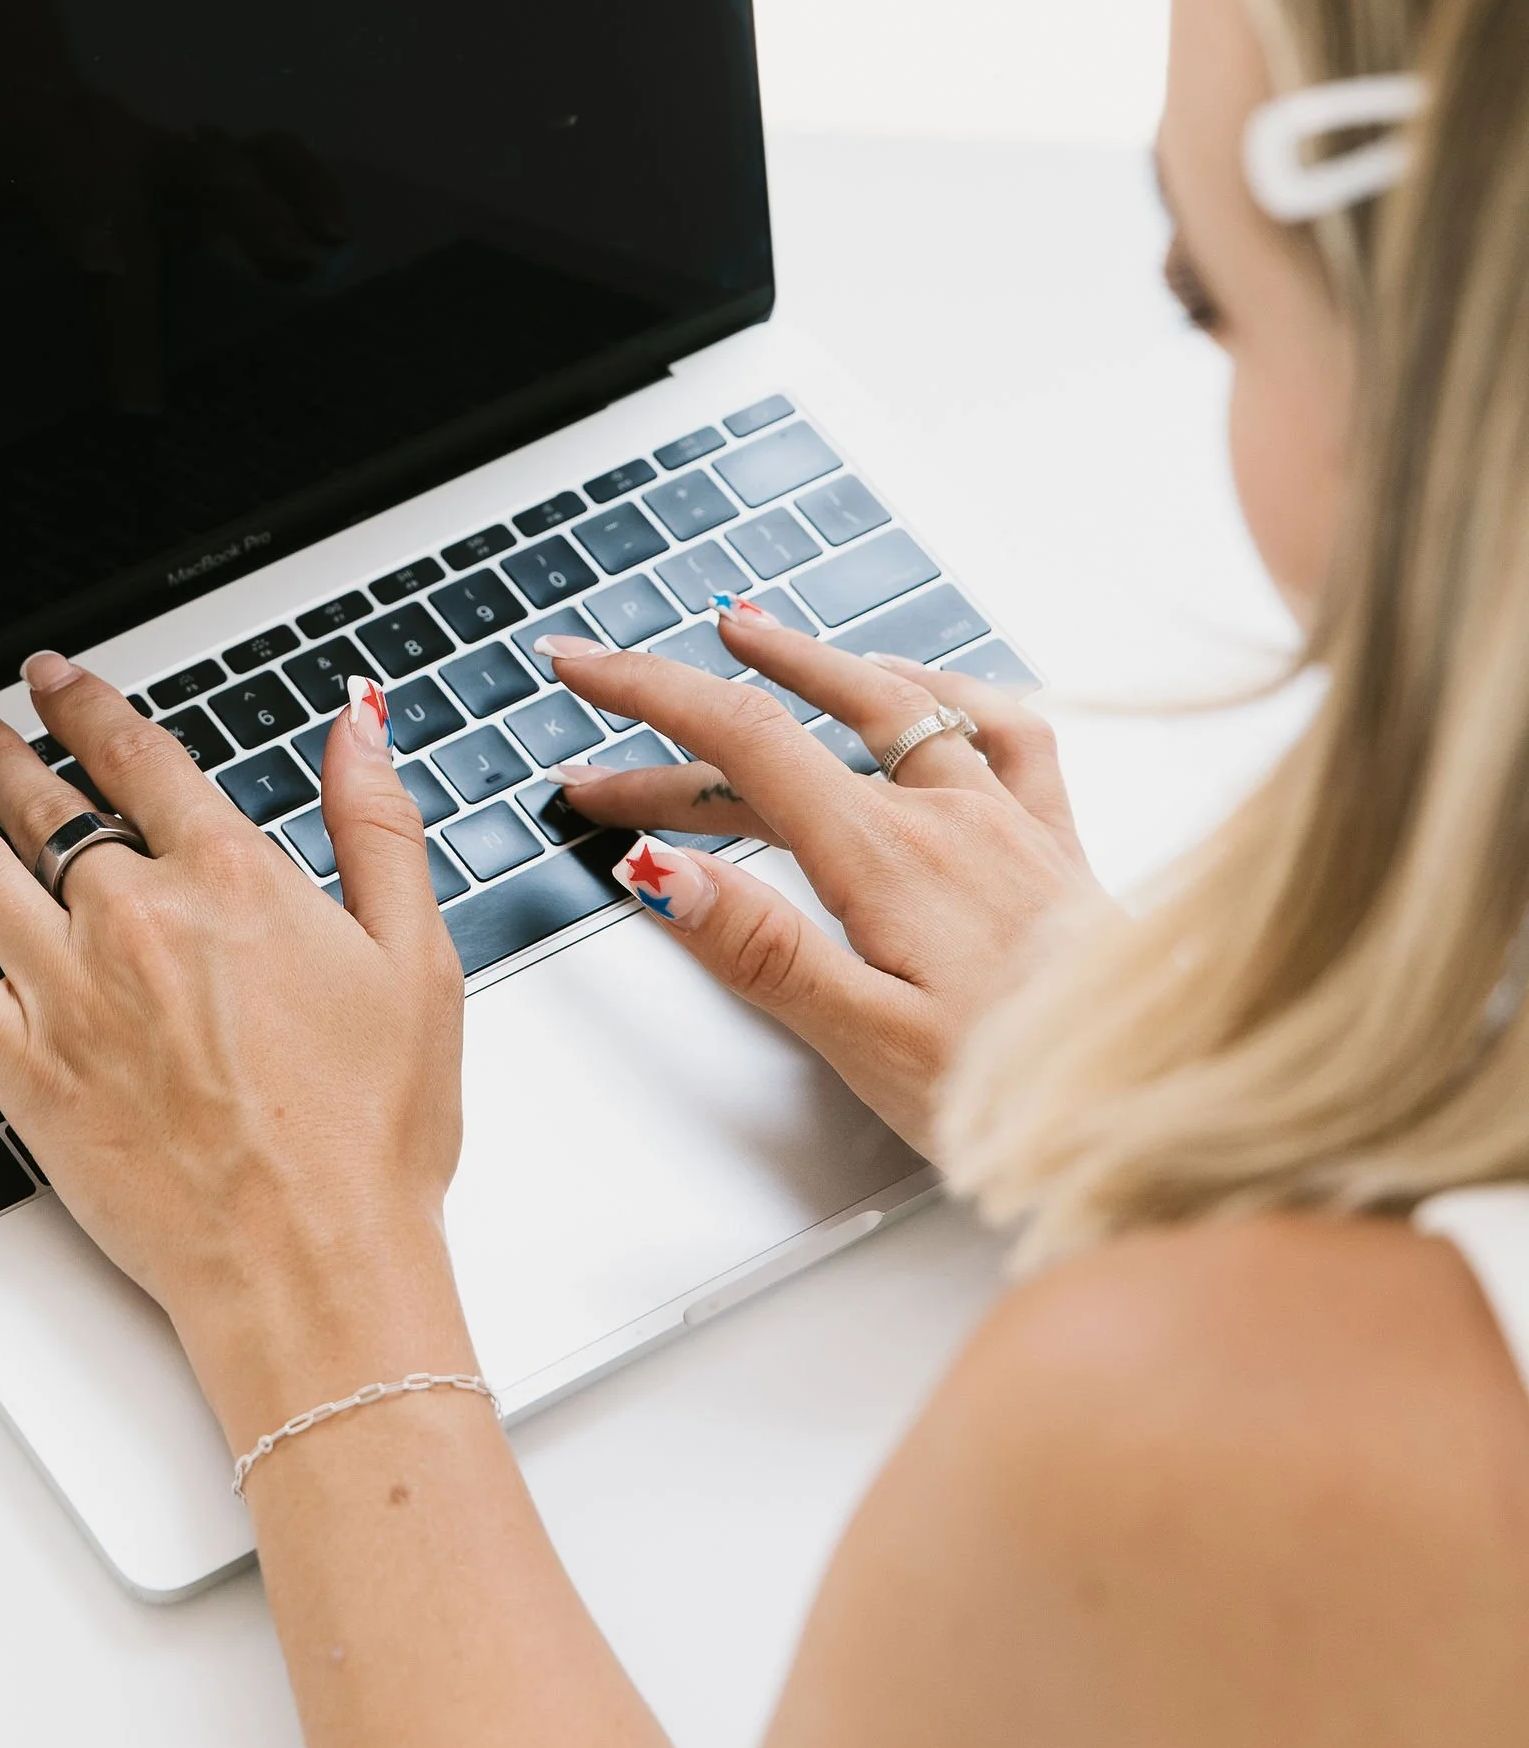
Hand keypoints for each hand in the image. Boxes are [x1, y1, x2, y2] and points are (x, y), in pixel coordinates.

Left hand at [0, 662, 473, 1441]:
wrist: (311, 1257)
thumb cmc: (370, 1134)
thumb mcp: (415, 959)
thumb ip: (377, 827)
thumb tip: (357, 727)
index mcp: (232, 881)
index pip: (140, 759)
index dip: (89, 707)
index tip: (57, 679)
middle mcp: (136, 918)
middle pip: (42, 801)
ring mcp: (67, 989)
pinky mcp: (22, 1064)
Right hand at [547, 601, 1107, 1148]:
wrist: (1168, 1114)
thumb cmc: (1025, 1102)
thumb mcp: (868, 1043)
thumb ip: (761, 948)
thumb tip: (659, 870)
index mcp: (888, 860)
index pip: (743, 741)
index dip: (646, 693)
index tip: (578, 666)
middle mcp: (949, 820)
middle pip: (791, 734)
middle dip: (684, 715)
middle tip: (611, 705)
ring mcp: (1007, 824)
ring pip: (892, 708)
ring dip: (810, 666)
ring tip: (748, 634)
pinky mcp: (1055, 848)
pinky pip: (1003, 732)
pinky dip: (945, 693)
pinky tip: (923, 688)